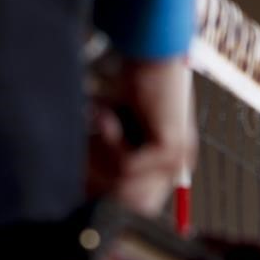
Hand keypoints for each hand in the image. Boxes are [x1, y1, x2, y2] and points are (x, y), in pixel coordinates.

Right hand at [88, 57, 197, 217]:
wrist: (150, 55)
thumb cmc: (129, 86)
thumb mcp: (116, 129)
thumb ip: (109, 158)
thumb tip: (81, 193)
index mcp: (169, 166)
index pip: (140, 204)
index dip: (106, 190)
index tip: (84, 164)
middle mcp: (178, 168)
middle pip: (131, 201)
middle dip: (99, 172)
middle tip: (89, 137)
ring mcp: (177, 160)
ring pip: (122, 182)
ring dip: (99, 150)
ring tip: (99, 118)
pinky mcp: (169, 149)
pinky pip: (125, 166)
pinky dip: (107, 139)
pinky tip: (106, 114)